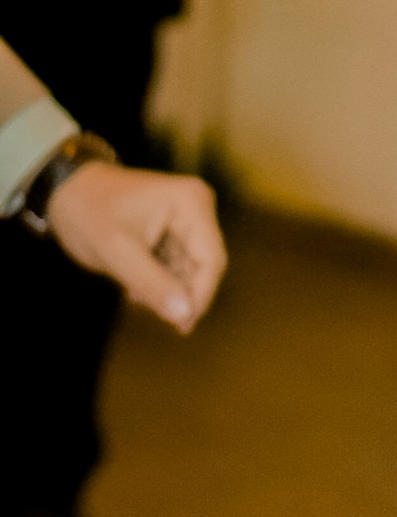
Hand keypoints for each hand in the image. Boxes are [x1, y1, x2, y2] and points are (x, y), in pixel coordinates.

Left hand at [43, 161, 225, 328]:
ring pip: (191, 270)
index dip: (200, 296)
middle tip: (151, 311)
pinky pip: (177, 265)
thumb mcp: (116, 252)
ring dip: (167, 289)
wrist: (65, 190)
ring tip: (134, 292)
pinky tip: (135, 285)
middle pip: (204, 266)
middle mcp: (197, 207)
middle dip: (180, 293)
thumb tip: (185, 317)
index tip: (181, 326)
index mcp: (190, 204)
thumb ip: (152, 284)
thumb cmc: (87, 212)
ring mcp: (187, 218)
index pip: (211, 260)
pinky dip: (160, 280)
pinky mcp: (175, 229)